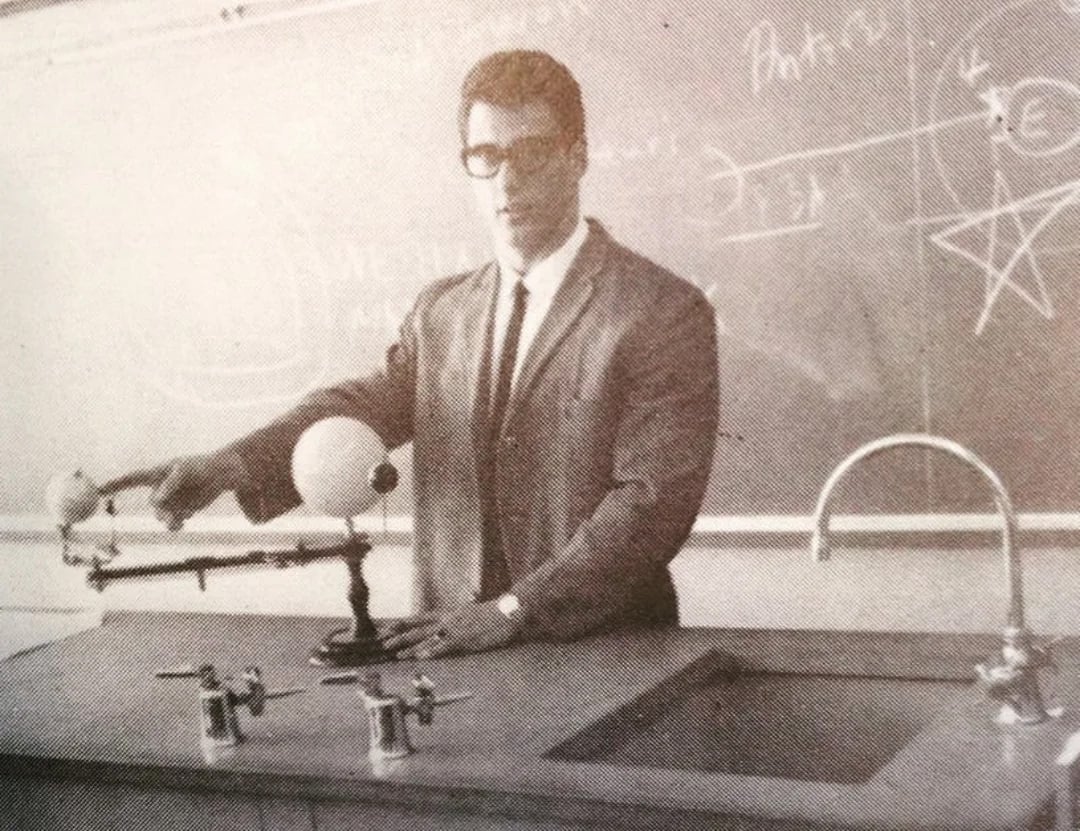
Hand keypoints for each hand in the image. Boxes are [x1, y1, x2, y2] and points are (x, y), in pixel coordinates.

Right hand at [98, 449, 247, 530]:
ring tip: (182, 518)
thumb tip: (154, 501)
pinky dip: (177, 524)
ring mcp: (171, 500)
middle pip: (153, 505)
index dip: (114, 485)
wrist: (223, 475)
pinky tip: (183, 522)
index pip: (131, 479)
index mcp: (157, 474)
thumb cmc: (202, 466)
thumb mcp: (185, 471)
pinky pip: (174, 521)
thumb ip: (170, 484)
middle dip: (162, 510)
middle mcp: (161, 489)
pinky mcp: (182, 509)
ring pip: (162, 516)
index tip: (96, 490)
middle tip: (172, 514)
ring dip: (170, 519)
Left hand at [380, 602, 518, 659]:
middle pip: (418, 628)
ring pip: (427, 638)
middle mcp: (447, 620)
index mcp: (447, 614)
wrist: (507, 611)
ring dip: (410, 646)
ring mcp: (454, 629)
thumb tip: (446, 626)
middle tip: (383, 641)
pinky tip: (421, 656)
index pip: (418, 618)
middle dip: (399, 635)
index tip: (387, 627)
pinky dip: (432, 651)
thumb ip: (455, 620)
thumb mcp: (468, 614)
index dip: (402, 623)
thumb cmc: (491, 614)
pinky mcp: (464, 639)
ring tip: (395, 653)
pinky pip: (444, 646)